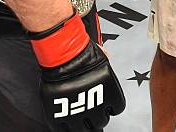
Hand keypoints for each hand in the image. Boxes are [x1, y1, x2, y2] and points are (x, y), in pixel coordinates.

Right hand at [30, 13, 124, 130]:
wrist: (62, 54)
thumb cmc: (81, 51)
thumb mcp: (100, 54)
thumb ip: (105, 58)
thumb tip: (108, 55)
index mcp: (110, 92)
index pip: (117, 108)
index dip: (111, 106)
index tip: (108, 105)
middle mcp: (95, 106)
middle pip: (101, 122)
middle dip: (98, 117)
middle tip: (93, 112)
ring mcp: (76, 113)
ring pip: (84, 130)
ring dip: (83, 125)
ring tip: (80, 118)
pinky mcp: (58, 116)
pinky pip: (62, 130)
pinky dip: (64, 127)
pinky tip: (66, 122)